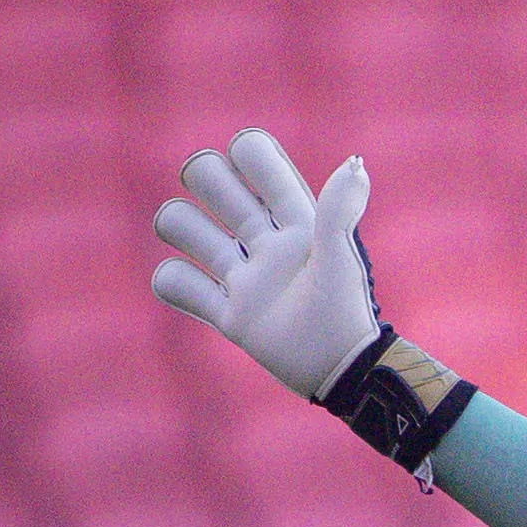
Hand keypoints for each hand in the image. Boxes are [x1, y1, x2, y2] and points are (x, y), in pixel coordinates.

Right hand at [149, 129, 380, 399]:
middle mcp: (265, 241)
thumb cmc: (345, 312)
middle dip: (205, 178)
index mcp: (296, 220)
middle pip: (214, 183)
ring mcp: (244, 276)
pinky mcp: (229, 314)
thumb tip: (354, 163)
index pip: (258, 163)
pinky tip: (199, 292)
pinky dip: (172, 282)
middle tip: (223, 207)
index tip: (246, 161)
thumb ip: (338, 211)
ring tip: (209, 252)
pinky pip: (178, 285)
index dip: (246, 153)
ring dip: (180, 225)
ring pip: (188, 228)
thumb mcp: (340, 258)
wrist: (339, 372)